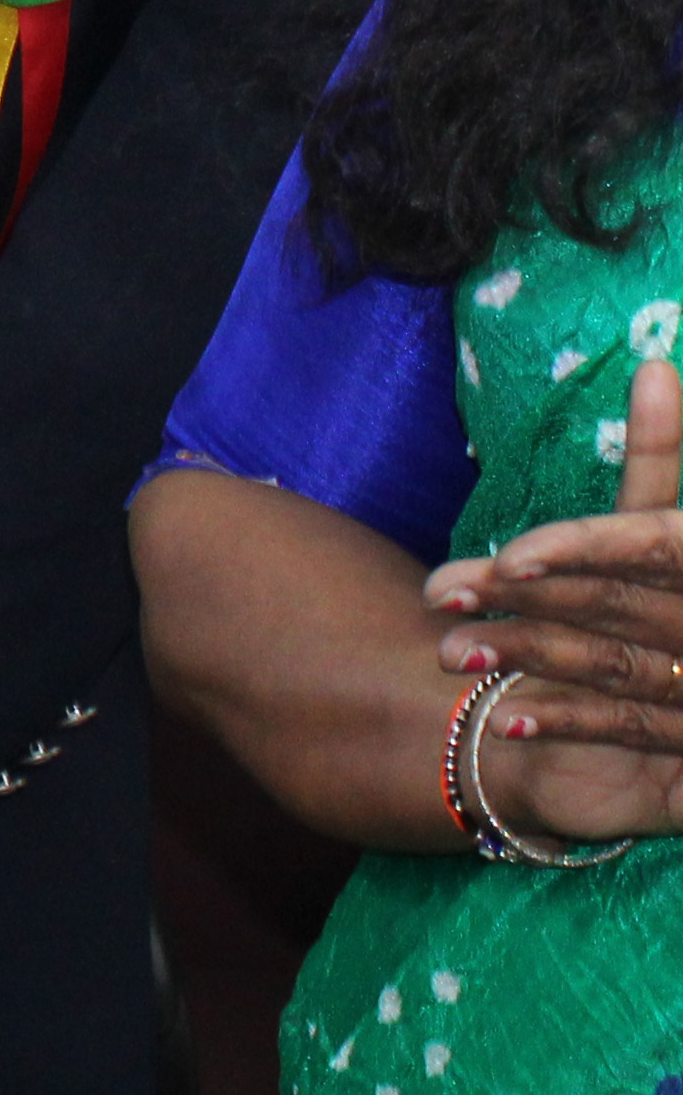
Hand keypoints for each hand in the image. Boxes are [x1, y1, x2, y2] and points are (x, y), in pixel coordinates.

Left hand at [431, 353, 682, 785]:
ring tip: (448, 649)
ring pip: (613, 667)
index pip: (651, 543)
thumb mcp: (677, 526)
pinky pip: (630, 727)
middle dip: (523, 600)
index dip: (580, 551)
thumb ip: (664, 454)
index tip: (509, 558)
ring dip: (529, 658)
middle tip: (436, 592)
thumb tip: (657, 367)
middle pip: (613, 606)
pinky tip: (504, 720)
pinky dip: (569, 722)